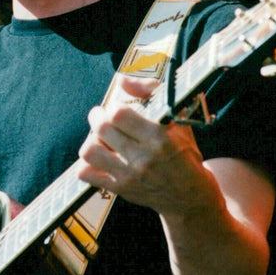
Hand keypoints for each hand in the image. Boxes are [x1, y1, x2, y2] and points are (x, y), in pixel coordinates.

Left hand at [77, 75, 212, 217]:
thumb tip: (121, 80)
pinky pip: (87, 174)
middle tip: (100, 116)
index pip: (119, 114)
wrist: (190, 194)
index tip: (117, 108)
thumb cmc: (183, 151)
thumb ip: (150, 92)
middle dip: (96, 117)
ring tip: (99, 138)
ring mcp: (130, 176)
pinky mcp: (120, 190)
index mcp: (159, 136)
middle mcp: (144, 157)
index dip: (113, 107)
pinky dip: (86, 163)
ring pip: (90, 152)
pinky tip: (98, 158)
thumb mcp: (177, 119)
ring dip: (90, 140)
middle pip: (102, 129)